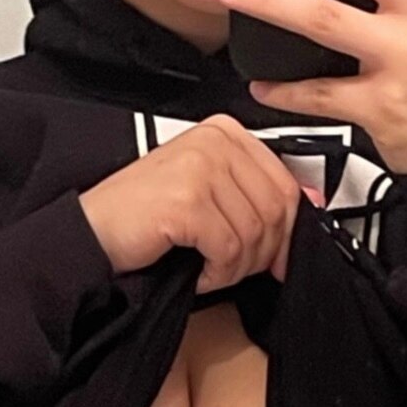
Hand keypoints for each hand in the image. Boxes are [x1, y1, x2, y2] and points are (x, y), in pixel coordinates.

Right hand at [79, 114, 325, 292]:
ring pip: (254, 233)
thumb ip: (259, 195)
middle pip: (276, 210)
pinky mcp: (186, 199)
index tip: (276, 257)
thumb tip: (316, 204)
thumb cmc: (145, 218)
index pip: (285, 184)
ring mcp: (199, 167)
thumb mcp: (212, 197)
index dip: (287, 231)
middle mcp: (214, 141)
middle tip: (234, 268)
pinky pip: (228, 248)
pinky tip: (195, 271)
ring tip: (208, 269)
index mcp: (224, 133)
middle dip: (261, 254)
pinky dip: (215, 274)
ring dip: (235, 268)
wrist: (90, 235)